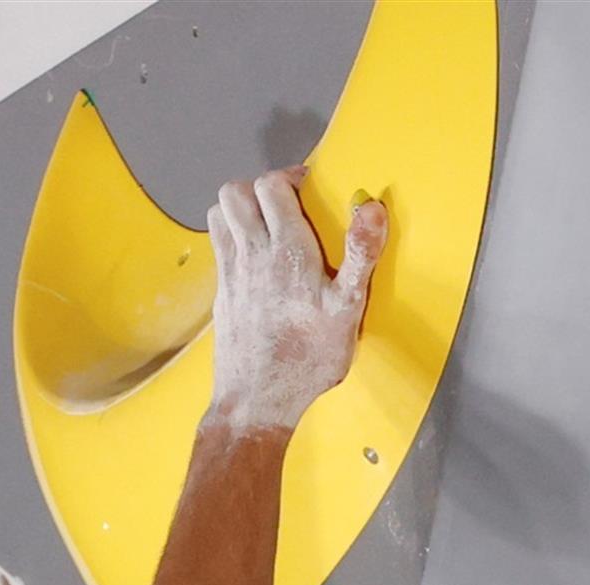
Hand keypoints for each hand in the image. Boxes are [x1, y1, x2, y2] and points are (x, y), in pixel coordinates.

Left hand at [206, 167, 387, 435]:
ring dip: (240, 209)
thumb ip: (360, 255)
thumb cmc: (307, 359)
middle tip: (286, 206)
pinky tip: (253, 258)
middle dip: (260, 188)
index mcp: (286, 250)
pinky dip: (230, 236)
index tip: (309, 191)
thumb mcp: (346, 310)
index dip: (290, 178)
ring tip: (265, 225)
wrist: (259, 400)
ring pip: (219, 214)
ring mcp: (231, 273)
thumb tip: (372, 207)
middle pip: (236, 191)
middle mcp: (252, 253)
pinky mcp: (222, 293)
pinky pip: (217, 246)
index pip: (272, 185)